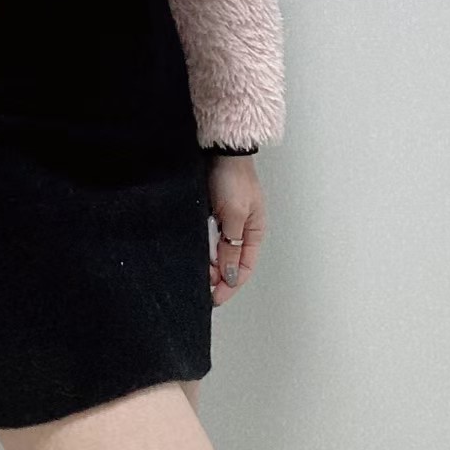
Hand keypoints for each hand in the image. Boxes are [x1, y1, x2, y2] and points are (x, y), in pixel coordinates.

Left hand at [206, 154, 266, 307]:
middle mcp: (242, 230)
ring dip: (208, 263)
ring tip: (197, 273)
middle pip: (230, 262)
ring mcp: (227, 221)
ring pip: (217, 251)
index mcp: (255, 232)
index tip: (214, 298)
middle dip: (217, 276)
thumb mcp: (233, 216)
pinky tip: (194, 253)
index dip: (230, 286)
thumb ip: (231, 247)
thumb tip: (231, 276)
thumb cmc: (233, 179)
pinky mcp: (213, 212)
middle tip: (201, 286)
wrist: (220, 150)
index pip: (244, 268)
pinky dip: (202, 247)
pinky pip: (208, 237)